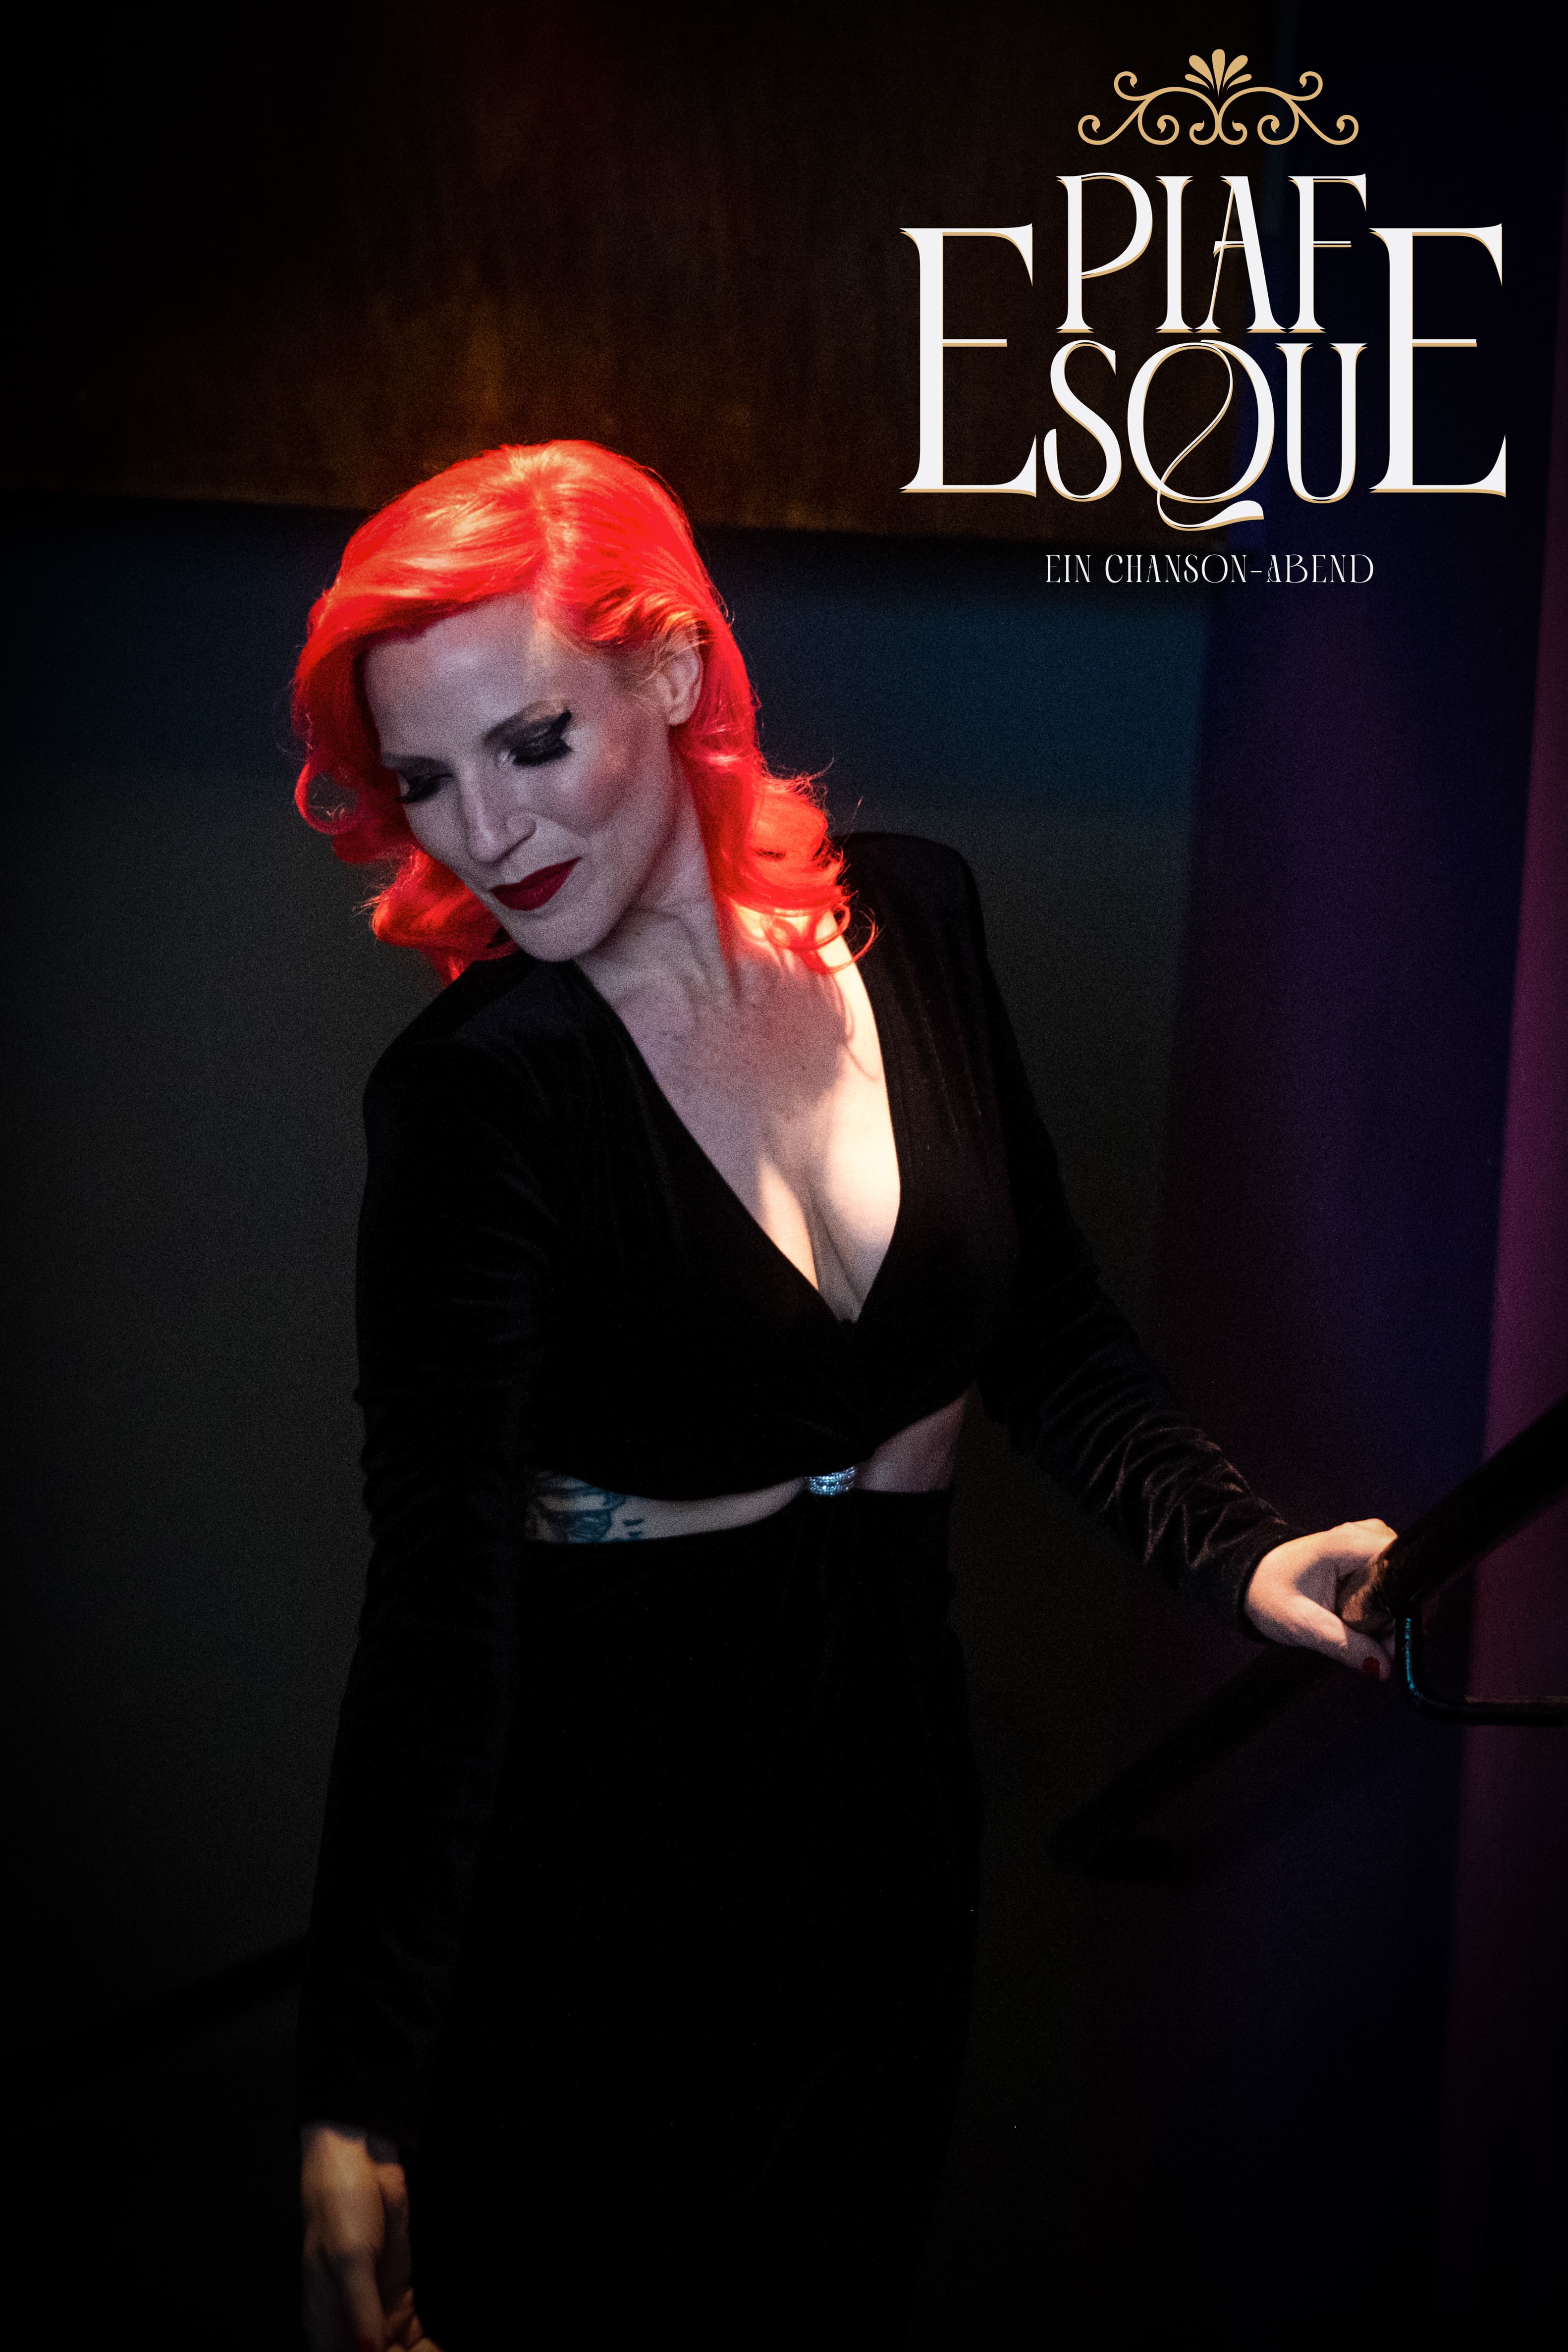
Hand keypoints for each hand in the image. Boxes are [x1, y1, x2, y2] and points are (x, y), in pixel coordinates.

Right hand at [301, 2120, 431, 2350]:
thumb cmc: (339, 2204)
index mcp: (325, 2320)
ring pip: (396, 2350)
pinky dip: (426, 2341)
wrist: (360, 2157)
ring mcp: (375, 2305)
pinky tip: (438, 2344)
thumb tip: (368, 2351)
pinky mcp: (398, 2290)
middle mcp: (349, 2320)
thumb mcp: (349, 2258)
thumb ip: (360, 2308)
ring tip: (437, 2351)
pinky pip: (414, 2330)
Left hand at [1244, 1519, 1397, 1678]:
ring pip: (1401, 1582)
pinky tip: (1364, 1619)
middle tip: (1380, 1645)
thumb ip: (1344, 1646)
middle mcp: (1362, 1535)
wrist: (1249, 1579)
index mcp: (1347, 1543)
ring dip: (1391, 1613)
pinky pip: (1390, 1581)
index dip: (1410, 1602)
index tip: (1400, 1635)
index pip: (1403, 1564)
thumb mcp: (1303, 1624)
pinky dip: (1383, 1605)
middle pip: (1407, 1576)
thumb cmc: (1268, 1594)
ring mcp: (1364, 1542)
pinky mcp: (1363, 1555)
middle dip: (1400, 1615)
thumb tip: (1384, 1668)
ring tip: (1365, 1633)